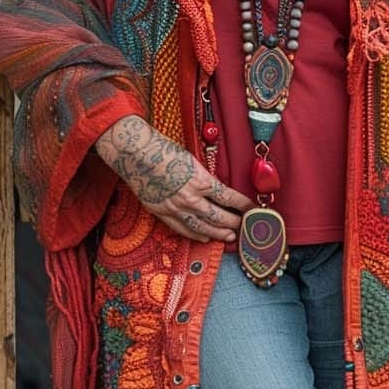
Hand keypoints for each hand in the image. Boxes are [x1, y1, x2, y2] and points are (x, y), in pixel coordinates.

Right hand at [95, 115, 252, 241]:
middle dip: (234, 222)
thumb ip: (204, 178)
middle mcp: (190, 198)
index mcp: (201, 181)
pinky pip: (182, 229)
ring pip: (202, 227)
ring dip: (219, 233)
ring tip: (230, 236)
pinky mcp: (162, 212)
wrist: (136, 154)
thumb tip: (217, 190)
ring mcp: (175, 208)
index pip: (229, 198)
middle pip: (219, 216)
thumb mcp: (192, 161)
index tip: (252, 209)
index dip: (243, 205)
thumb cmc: (164, 151)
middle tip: (244, 226)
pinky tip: (205, 237)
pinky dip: (196, 234)